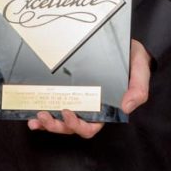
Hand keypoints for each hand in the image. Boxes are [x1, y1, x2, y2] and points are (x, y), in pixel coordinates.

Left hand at [27, 38, 152, 138]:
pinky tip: (31, 111)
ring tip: (36, 117)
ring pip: (59, 119)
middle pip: (70, 126)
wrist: (126, 43)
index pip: (90, 126)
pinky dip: (41, 109)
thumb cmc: (132, 59)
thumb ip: (138, 89)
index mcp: (104, 109)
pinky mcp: (66, 86)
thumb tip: (126, 107)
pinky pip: (52, 102)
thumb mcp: (140, 71)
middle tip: (44, 115)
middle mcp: (88, 107)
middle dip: (56, 126)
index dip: (77, 126)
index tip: (67, 113)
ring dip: (46, 122)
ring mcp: (76, 98)